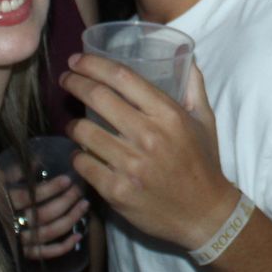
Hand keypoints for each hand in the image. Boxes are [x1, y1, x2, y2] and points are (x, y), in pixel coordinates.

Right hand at [5, 170, 89, 259]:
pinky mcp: (23, 254)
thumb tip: (39, 161)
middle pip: (43, 214)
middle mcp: (12, 223)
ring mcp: (19, 240)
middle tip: (78, 190)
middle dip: (65, 201)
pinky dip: (63, 247)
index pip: (30, 196)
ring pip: (48, 232)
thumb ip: (16, 171)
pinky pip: (45, 253)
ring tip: (84, 205)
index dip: (50, 188)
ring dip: (70, 219)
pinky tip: (78, 236)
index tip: (67, 179)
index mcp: (5, 203)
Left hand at [62, 53, 236, 250]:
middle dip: (75, 83)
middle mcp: (148, 136)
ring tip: (75, 123)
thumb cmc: (203, 163)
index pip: (122, 77)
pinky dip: (78, 155)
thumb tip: (186, 58)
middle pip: (98, 97)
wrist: (204, 214)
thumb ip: (194, 87)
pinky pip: (83, 163)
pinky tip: (83, 153)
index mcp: (168, 114)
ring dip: (74, 123)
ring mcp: (130, 165)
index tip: (78, 60)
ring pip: (84, 131)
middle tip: (66, 79)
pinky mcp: (116, 190)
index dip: (94, 64)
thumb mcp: (205, 120)